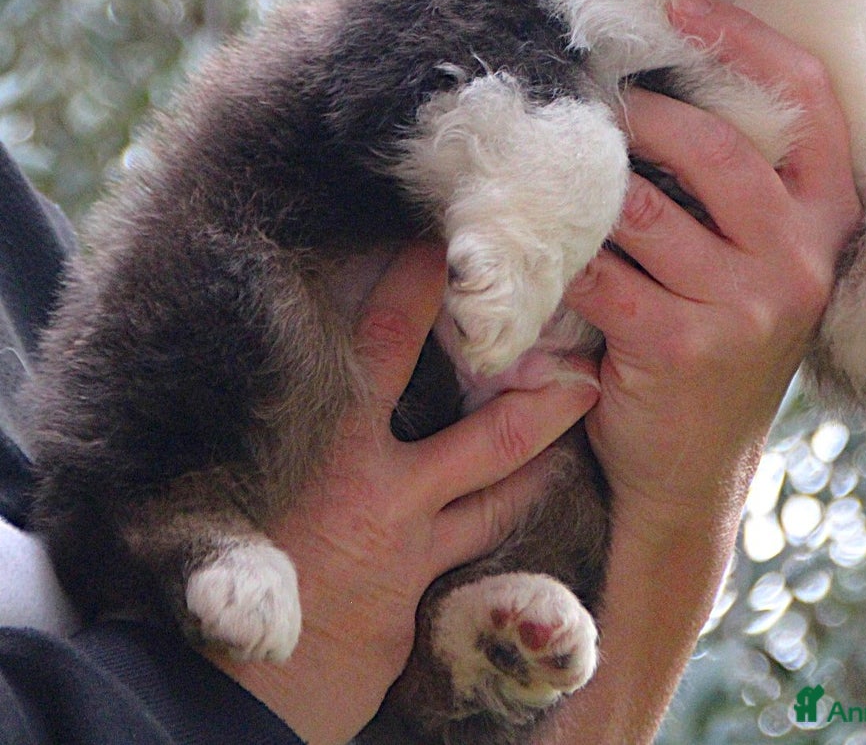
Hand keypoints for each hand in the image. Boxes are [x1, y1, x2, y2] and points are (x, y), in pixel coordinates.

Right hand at [215, 242, 599, 744]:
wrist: (222, 689)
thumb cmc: (218, 569)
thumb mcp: (234, 484)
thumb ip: (285, 422)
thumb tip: (298, 360)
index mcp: (319, 435)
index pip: (378, 335)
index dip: (418, 277)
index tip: (452, 233)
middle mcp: (368, 473)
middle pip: (461, 396)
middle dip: (511, 346)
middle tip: (563, 299)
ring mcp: (404, 529)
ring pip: (497, 458)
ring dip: (548, 421)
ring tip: (589, 384)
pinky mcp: (422, 581)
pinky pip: (488, 527)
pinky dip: (523, 494)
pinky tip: (556, 471)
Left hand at [543, 0, 859, 744]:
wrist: (697, 464)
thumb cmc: (718, 334)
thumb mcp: (758, 257)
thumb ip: (738, 182)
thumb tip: (650, 77)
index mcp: (829, 219)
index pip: (809, 99)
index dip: (747, 40)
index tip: (679, 3)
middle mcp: (800, 258)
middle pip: (712, 144)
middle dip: (638, 115)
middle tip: (593, 106)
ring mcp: (744, 306)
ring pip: (638, 205)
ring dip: (586, 184)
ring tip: (556, 169)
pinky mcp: (678, 344)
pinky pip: (596, 268)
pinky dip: (556, 251)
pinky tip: (535, 242)